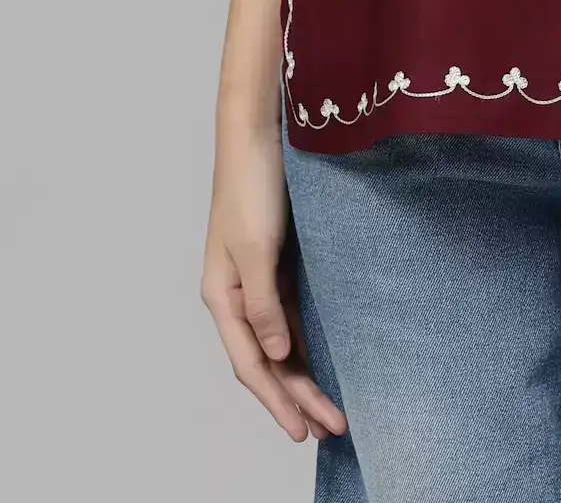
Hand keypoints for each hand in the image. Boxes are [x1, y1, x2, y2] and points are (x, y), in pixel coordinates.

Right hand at [201, 120, 347, 442]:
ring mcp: (256, 281)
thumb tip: (276, 354)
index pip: (250, 365)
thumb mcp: (258, 249)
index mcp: (222, 297)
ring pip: (280, 342)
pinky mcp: (276, 263)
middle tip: (332, 428)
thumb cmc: (252, 186)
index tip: (303, 431)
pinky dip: (305, 341)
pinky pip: (290, 316)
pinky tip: (324, 358)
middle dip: (296, 397)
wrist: (258, 134)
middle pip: (266, 360)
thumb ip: (263, 305)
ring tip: (329, 409)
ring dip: (302, 375)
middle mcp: (236, 296)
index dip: (277, 401)